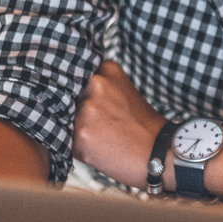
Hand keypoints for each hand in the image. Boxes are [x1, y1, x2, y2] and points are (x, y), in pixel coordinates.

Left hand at [73, 61, 166, 187]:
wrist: (159, 152)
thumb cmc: (141, 125)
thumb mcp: (123, 92)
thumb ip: (97, 89)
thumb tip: (63, 95)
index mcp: (106, 70)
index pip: (76, 78)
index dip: (83, 96)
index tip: (96, 107)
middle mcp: (95, 84)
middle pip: (69, 99)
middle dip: (80, 113)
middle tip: (105, 126)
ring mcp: (88, 108)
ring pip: (67, 120)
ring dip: (79, 131)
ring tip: (104, 138)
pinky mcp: (81, 133)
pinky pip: (67, 141)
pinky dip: (80, 148)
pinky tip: (101, 149)